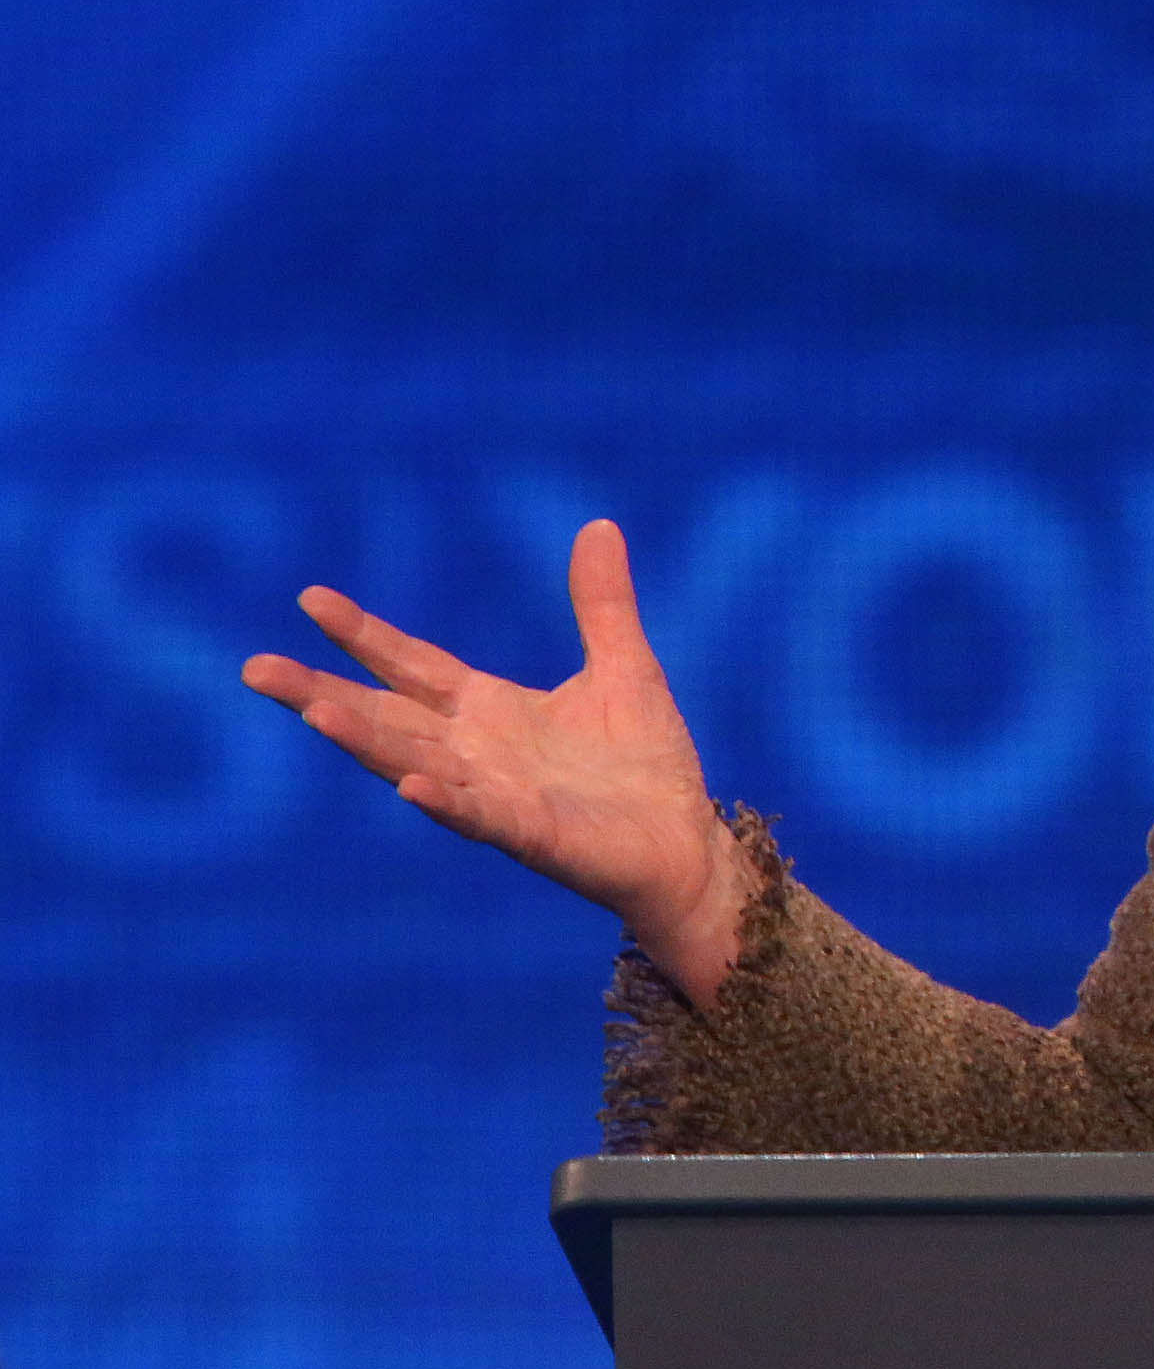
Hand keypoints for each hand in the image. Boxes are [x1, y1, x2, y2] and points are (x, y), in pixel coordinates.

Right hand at [242, 520, 748, 1005]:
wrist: (684, 843)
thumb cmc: (645, 764)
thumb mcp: (624, 667)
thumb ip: (602, 604)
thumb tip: (599, 525)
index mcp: (489, 710)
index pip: (411, 665)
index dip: (362, 634)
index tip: (309, 599)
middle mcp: (476, 753)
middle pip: (385, 717)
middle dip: (320, 694)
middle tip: (254, 668)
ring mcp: (497, 796)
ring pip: (413, 765)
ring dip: (365, 741)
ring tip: (313, 712)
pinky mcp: (533, 835)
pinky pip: (480, 818)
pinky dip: (444, 802)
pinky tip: (409, 786)